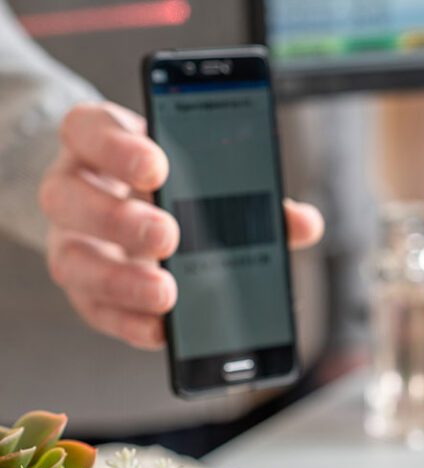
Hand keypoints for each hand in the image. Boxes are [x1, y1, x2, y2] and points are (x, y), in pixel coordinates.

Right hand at [39, 102, 324, 349]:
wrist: (129, 199)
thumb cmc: (173, 177)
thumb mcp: (204, 169)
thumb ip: (252, 192)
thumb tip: (304, 224)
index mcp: (100, 140)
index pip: (87, 129)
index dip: (116, 147)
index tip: (156, 166)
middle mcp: (74, 187)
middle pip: (67, 197)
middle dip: (120, 219)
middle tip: (169, 235)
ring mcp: (69, 238)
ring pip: (70, 260)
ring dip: (121, 281)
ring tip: (168, 292)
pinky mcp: (81, 284)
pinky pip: (92, 308)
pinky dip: (128, 322)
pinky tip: (163, 330)